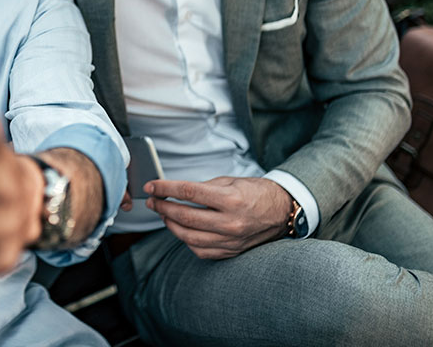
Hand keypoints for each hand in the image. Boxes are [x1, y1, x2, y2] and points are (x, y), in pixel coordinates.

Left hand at [145, 176, 291, 259]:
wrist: (281, 212)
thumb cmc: (255, 192)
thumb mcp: (229, 181)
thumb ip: (202, 187)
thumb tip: (174, 191)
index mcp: (231, 199)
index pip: (189, 192)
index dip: (165, 188)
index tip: (151, 186)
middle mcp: (231, 222)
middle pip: (185, 216)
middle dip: (163, 207)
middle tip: (152, 201)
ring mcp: (231, 240)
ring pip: (189, 237)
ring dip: (170, 225)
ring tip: (163, 214)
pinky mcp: (231, 251)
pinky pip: (200, 250)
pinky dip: (185, 240)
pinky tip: (180, 229)